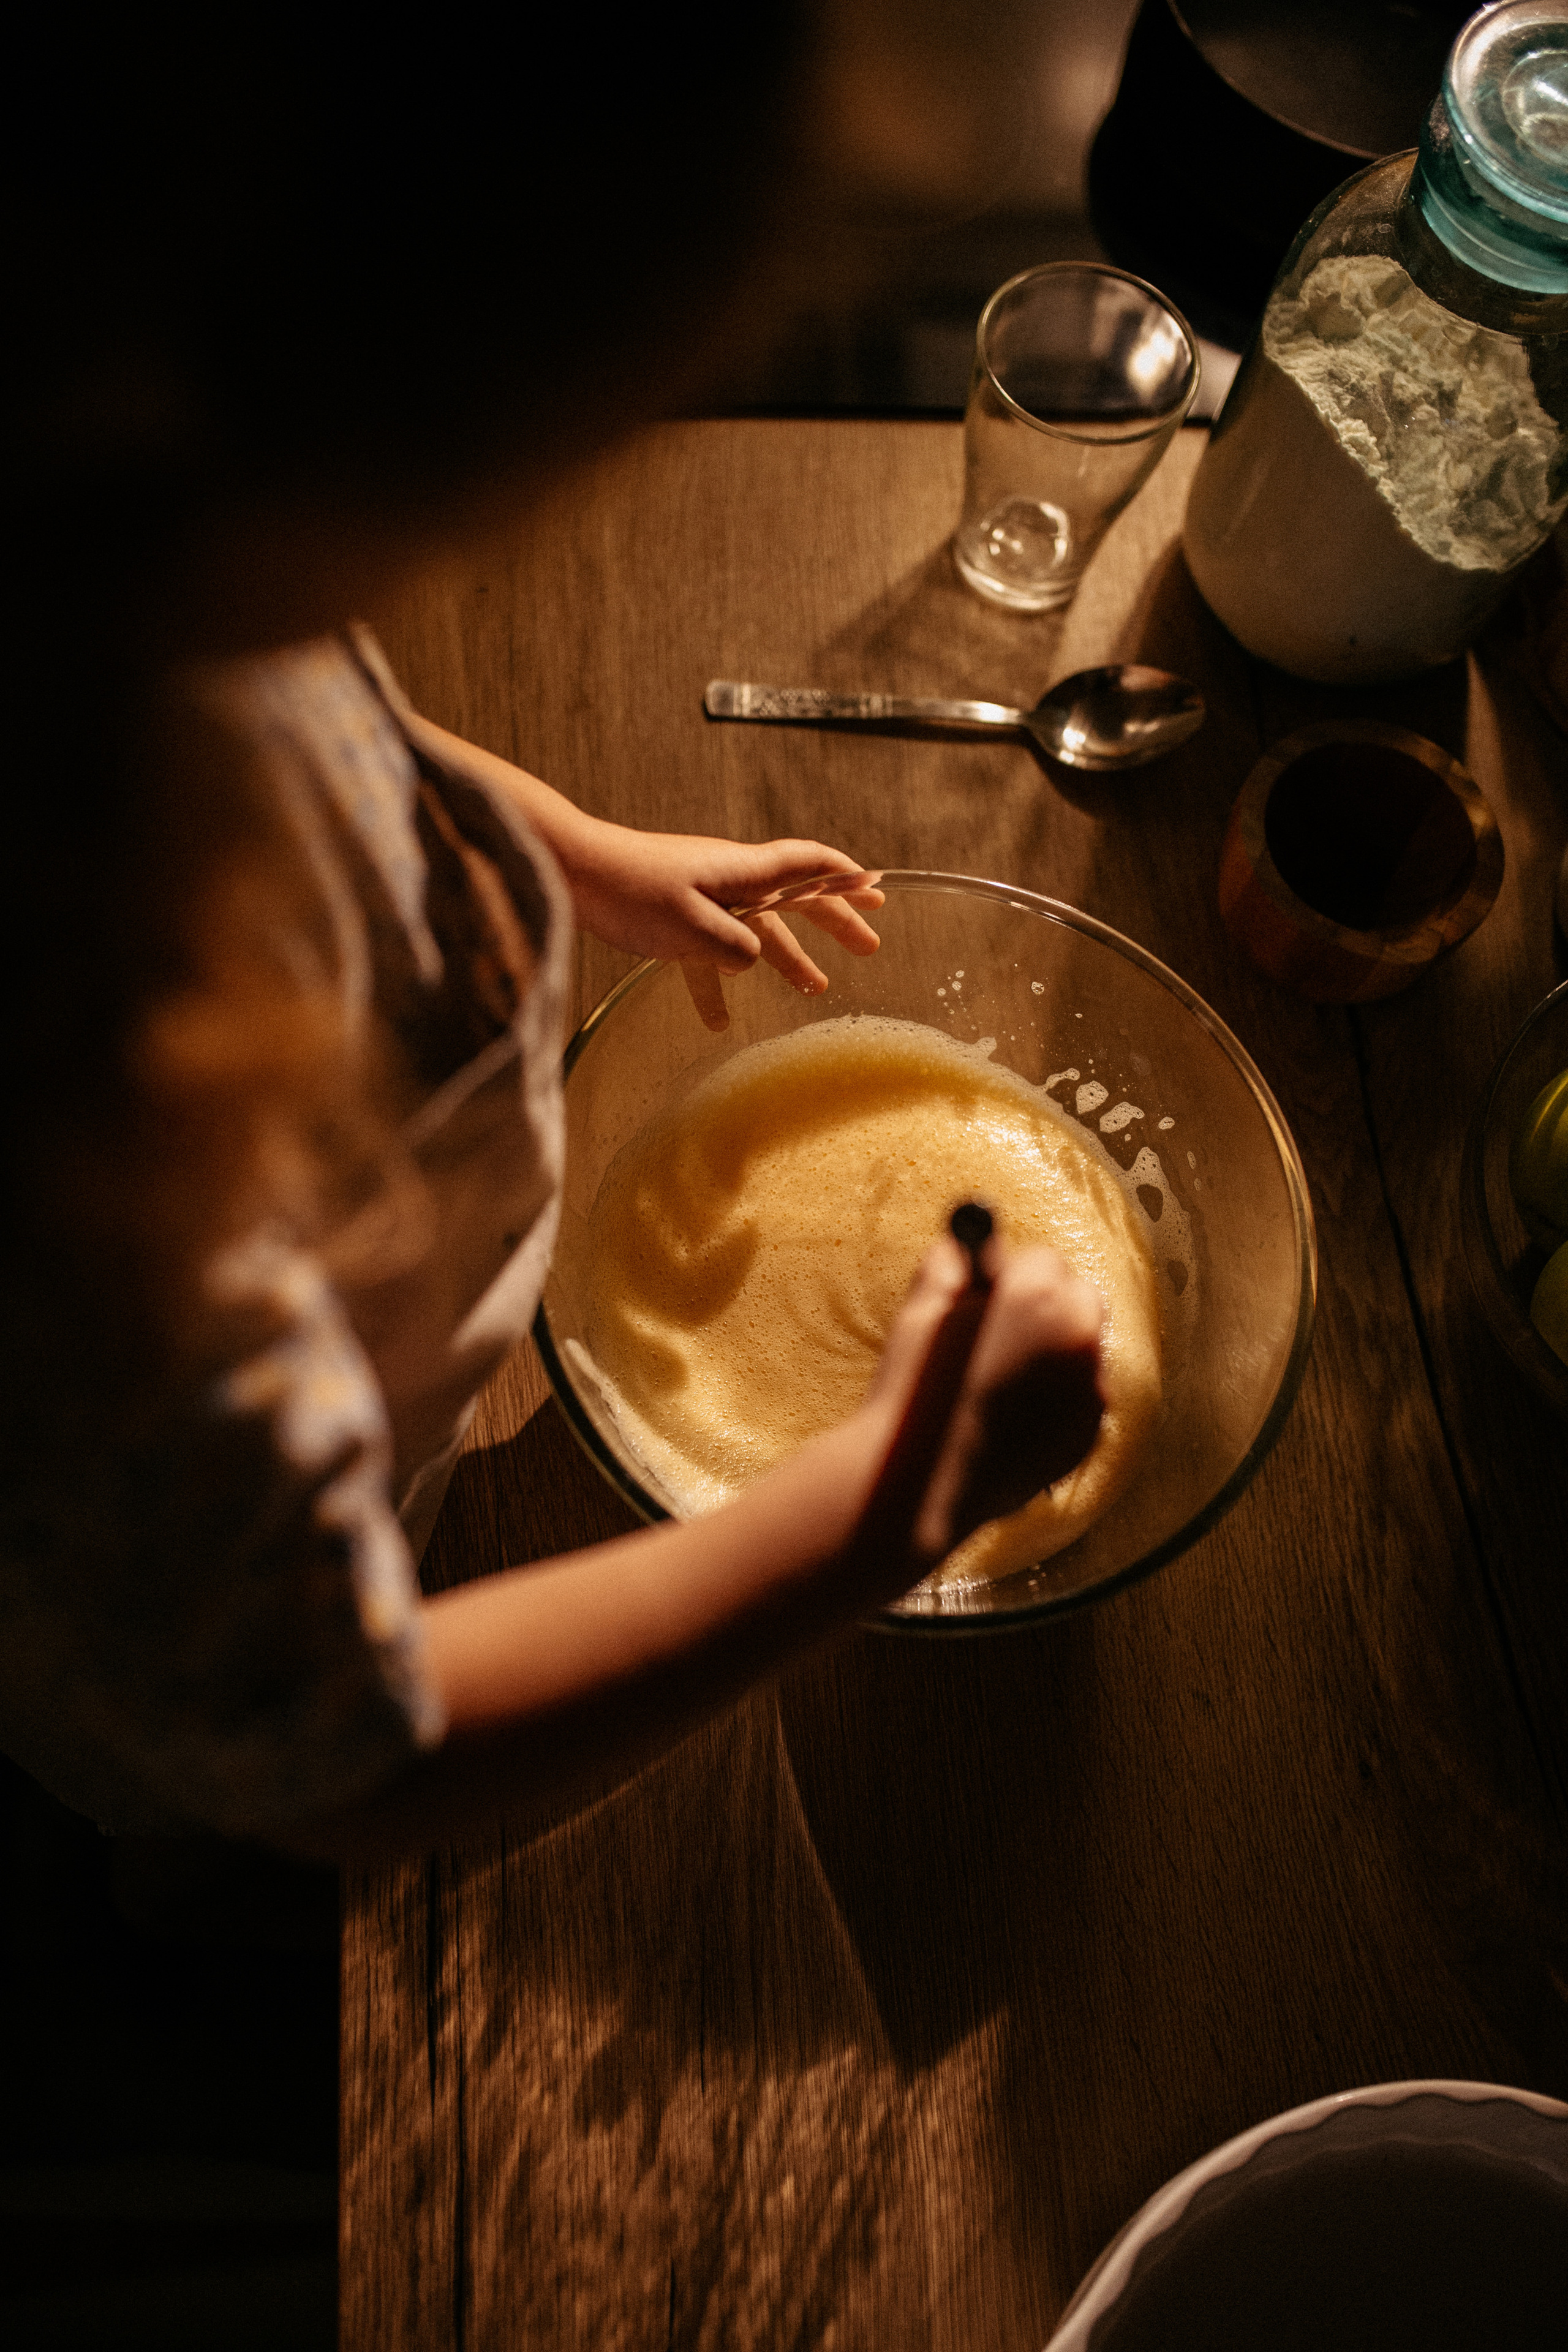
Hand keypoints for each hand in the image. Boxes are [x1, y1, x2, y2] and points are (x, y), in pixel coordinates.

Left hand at [558, 818, 882, 1028]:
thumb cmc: (631, 890)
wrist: (573, 872)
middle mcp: (728, 881)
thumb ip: (731, 946)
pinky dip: (716, 986)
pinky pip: (708, 955)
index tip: (876, 892)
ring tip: (815, 989)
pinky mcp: (674, 922)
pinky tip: (718, 1023)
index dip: (843, 878)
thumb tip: (754, 961)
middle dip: (833, 921)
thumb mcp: (689, 924)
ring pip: (756, 931)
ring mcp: (702, 901)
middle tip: (868, 946)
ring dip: (787, 958)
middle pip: (793, 899)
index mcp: (740, 871)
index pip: (806, 865)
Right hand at [869, 1237, 1104, 1564]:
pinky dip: (1056, 1399)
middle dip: (1048, 1305)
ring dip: (1054, 1352)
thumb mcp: (921, 1311)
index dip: (1012, 1275)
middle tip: (1002, 1329)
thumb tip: (963, 1245)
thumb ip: (948, 1263)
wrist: (921, 1486)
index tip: (989, 1295)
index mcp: (1039, 1295)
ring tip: (999, 1381)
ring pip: (1083, 1350)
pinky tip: (1010, 1416)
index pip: (1044, 1258)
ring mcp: (1090, 1389)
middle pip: (1079, 1296)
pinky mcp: (1089, 1433)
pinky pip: (1081, 1397)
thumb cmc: (917, 1391)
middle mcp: (1079, 1337)